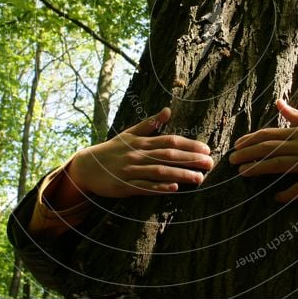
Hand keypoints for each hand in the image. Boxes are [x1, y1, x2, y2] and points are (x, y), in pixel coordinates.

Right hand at [63, 107, 212, 198]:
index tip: (206, 149)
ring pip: (159, 171)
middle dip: (191, 159)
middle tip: (210, 163)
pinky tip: (174, 188)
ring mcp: (131, 170)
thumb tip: (168, 110)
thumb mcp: (130, 133)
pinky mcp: (125, 186)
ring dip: (180, 174)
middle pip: (168, 155)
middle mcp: (138, 154)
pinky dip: (159, 187)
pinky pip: (144, 186)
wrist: (86, 167)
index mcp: (141, 142)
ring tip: (199, 178)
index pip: (170, 141)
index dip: (189, 145)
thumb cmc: (112, 150)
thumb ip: (150, 124)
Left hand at [229, 99, 297, 202]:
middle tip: (231, 161)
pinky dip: (289, 192)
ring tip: (242, 173)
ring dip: (259, 168)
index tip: (236, 145)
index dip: (250, 140)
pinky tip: (277, 197)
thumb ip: (294, 115)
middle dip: (248, 153)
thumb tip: (278, 102)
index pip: (268, 134)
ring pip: (280, 164)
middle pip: (269, 148)